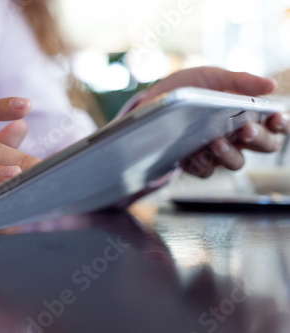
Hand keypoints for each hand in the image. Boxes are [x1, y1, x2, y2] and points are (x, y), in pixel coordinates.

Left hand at [139, 67, 289, 176]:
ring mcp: (218, 151)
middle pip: (263, 146)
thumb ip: (239, 81)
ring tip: (216, 142)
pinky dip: (203, 164)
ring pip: (236, 163)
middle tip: (245, 130)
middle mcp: (237, 135)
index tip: (276, 119)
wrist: (152, 99)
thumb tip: (271, 85)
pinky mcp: (196, 162)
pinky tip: (195, 155)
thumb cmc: (188, 87)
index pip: (276, 124)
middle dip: (258, 138)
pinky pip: (206, 171)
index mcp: (248, 113)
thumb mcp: (211, 77)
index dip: (281, 123)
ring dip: (229, 154)